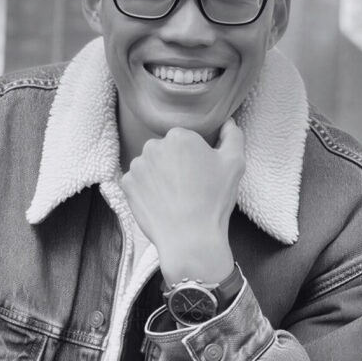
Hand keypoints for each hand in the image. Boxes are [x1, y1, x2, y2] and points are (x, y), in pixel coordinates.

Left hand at [120, 118, 244, 284]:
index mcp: (179, 136)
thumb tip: (227, 122)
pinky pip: (137, 181)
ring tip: (174, 197)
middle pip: (165, 150)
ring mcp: (137, 165)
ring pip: (150, 165)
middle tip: (188, 188)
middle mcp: (153, 145)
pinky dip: (146, 190)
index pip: (185, 140)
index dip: (194, 157)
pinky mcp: (127, 184)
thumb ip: (233, 135)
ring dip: (159, 176)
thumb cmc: (214, 200)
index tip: (200, 175)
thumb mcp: (234, 164)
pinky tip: (161, 202)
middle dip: (174, 164)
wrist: (189, 238)